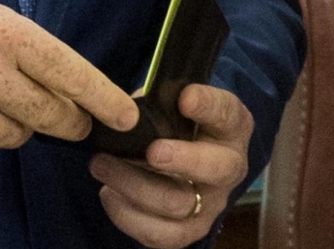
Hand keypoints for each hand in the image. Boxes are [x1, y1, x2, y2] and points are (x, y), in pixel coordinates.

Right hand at [0, 0, 137, 152]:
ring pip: (13, 138)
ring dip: (16, 125)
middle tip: (71, 118)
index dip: (105, 99)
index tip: (126, 114)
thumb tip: (60, 84)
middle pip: (51, 119)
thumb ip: (19, 47)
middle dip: (68, 121)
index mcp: (3, 34)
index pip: (71, 75)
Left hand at [90, 84, 252, 248]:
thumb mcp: (177, 104)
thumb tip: (129, 108)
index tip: (185, 98)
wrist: (187, 159)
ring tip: (101, 165)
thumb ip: (161, 102)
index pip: (227, 113)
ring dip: (134, 185)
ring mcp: (211, 204)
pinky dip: (128, 216)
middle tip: (153, 151)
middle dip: (183, 159)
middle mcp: (229, 167)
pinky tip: (108, 193)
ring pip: (177, 203)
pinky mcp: (190, 230)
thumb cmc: (179, 124)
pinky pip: (160, 234)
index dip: (208, 106)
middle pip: (216, 168)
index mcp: (232, 128)